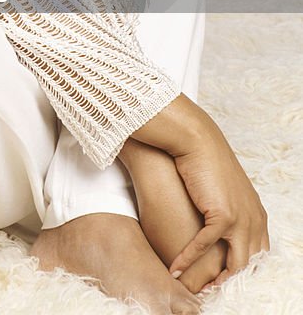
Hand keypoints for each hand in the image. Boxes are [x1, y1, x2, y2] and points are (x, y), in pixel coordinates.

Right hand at [131, 94, 269, 284]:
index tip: (220, 283)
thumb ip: (224, 211)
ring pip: (233, 265)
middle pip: (248, 265)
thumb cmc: (203, 162)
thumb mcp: (222, 190)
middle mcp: (254, 219)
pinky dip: (188, 260)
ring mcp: (241, 219)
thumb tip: (213, 228)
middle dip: (230, 283)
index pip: (257, 254)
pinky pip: (205, 247)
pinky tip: (174, 269)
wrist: (195, 138)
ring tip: (195, 290)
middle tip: (208, 293)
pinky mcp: (222, 215)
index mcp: (257, 214)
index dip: (241, 272)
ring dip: (213, 281)